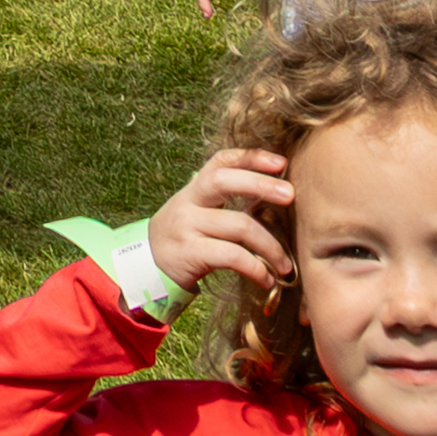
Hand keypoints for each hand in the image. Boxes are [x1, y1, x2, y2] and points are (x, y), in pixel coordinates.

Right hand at [146, 150, 293, 295]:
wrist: (145, 267)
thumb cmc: (184, 238)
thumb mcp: (197, 212)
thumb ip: (225, 203)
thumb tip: (275, 196)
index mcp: (194, 189)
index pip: (221, 161)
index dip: (250, 156)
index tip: (280, 161)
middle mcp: (188, 202)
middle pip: (224, 182)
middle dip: (261, 185)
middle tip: (291, 196)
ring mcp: (187, 227)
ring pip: (238, 225)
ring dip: (271, 246)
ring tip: (287, 265)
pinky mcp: (190, 253)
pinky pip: (232, 256)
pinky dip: (256, 268)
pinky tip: (267, 279)